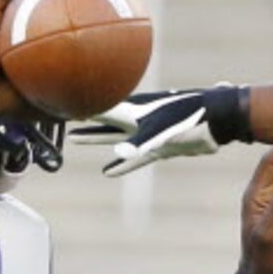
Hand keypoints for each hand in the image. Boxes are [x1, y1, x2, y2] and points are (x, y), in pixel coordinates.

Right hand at [73, 86, 249, 176]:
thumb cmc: (191, 119)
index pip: (97, 107)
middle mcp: (137, 118)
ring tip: (77, 140)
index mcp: (133, 110)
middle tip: (57, 118)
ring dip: (96, 139)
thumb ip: (140, 145)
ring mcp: (148, 132)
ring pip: (114, 136)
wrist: (220, 119)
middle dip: (80, 120)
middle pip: (101, 119)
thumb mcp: (162, 133)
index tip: (53, 103)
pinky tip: (109, 170)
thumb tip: (119, 154)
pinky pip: (134, 157)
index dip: (76, 105)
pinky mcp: (160, 146)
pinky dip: (121, 164)